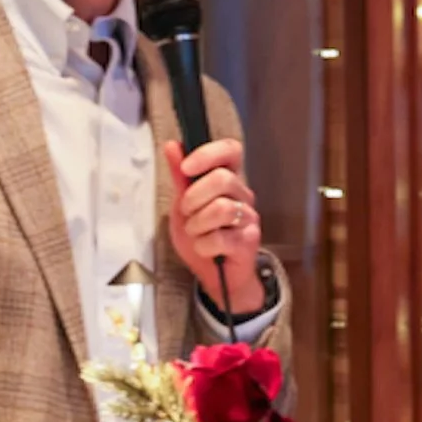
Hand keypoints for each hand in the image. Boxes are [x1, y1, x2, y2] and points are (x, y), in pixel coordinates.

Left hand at [165, 138, 265, 316]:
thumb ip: (180, 177)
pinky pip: (221, 237)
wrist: (216, 276)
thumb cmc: (202, 237)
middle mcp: (242, 194)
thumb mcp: (183, 205)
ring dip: (198, 223)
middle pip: (222, 179)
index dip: (208, 154)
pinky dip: (203, 245)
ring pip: (222, 208)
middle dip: (194, 197)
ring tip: (196, 232)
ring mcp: (248, 217)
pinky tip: (205, 248)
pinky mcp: (248, 241)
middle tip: (187, 211)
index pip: (230, 150)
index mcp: (228, 180)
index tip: (186, 167)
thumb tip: (172, 146)